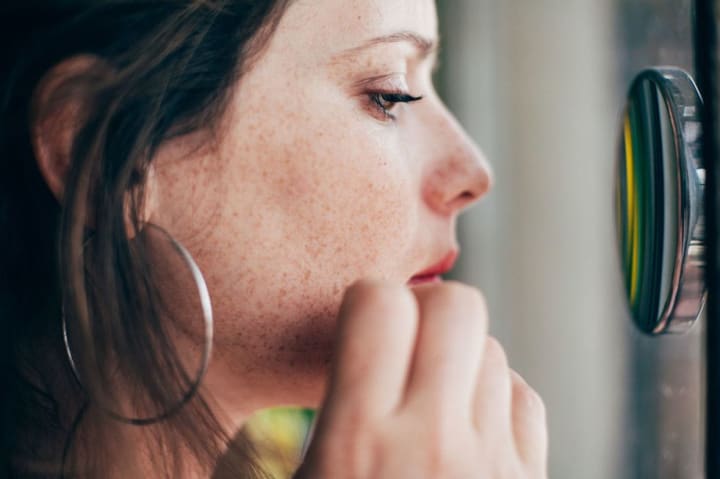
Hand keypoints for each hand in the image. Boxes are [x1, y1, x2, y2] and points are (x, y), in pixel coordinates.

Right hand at [295, 280, 547, 478]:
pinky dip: (496, 398)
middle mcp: (432, 443)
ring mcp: (492, 465)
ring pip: (492, 349)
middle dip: (426, 308)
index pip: (380, 305)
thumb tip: (280, 383)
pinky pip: (524, 400)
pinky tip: (466, 427)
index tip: (361, 323)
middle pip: (457, 304)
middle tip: (402, 343)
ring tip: (429, 399)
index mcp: (357, 442)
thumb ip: (296, 428)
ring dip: (460, 359)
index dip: (367, 300)